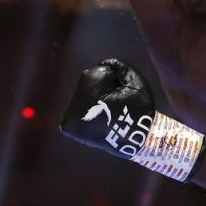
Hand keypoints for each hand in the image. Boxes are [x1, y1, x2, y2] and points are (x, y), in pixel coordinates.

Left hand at [60, 58, 205, 181]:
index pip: (99, 73)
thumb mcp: (135, 82)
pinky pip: (76, 112)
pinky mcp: (68, 127)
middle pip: (88, 86)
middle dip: (99, 91)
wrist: (134, 141)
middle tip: (114, 105)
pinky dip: (86, 115)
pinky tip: (98, 121)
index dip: (113, 82)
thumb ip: (120, 66)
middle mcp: (75, 96)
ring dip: (91, 103)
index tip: (121, 94)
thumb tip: (104, 63)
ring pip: (82, 98)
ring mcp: (69, 113)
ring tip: (107, 114)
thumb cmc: (137, 110)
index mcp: (91, 83)